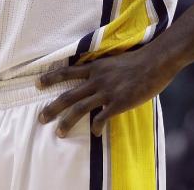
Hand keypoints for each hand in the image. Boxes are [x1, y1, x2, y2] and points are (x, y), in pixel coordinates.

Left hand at [37, 46, 179, 136]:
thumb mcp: (114, 60)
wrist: (155, 62)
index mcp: (95, 67)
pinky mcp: (118, 103)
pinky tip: (95, 132)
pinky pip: (102, 117)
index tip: (37, 83)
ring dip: (67, 122)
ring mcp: (106, 91)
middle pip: (68, 95)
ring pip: (79, 108)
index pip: (67, 72)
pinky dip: (96, 126)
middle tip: (41, 118)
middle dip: (52, 108)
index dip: (51, 77)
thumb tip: (96, 76)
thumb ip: (103, 69)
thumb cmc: (139, 60)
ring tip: (59, 133)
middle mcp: (96, 79)